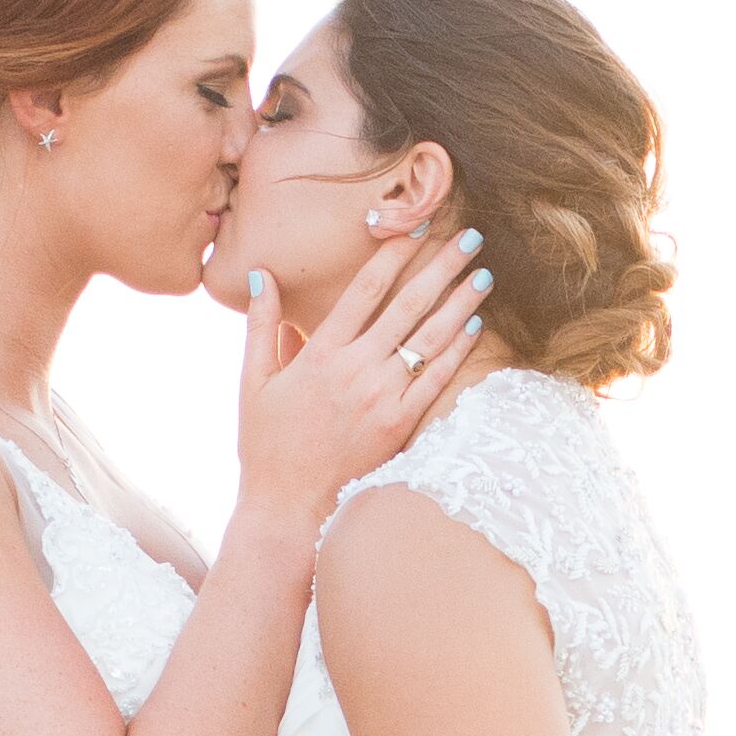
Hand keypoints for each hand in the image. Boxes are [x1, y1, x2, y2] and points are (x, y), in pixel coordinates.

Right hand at [233, 216, 487, 528]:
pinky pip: (435, 380)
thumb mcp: (253, 381)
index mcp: (318, 354)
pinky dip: (457, 350)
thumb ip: (261, 325)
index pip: (364, 290)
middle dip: (440, 266)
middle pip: (407, 305)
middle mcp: (354, 370)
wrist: (288, 506)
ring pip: (429, 338)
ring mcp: (381, 398)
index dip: (393, 254)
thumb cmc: (266, 444)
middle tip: (468, 236)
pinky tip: (474, 324)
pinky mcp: (399, 425)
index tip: (416, 228)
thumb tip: (262, 274)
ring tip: (482, 272)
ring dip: (460, 301)